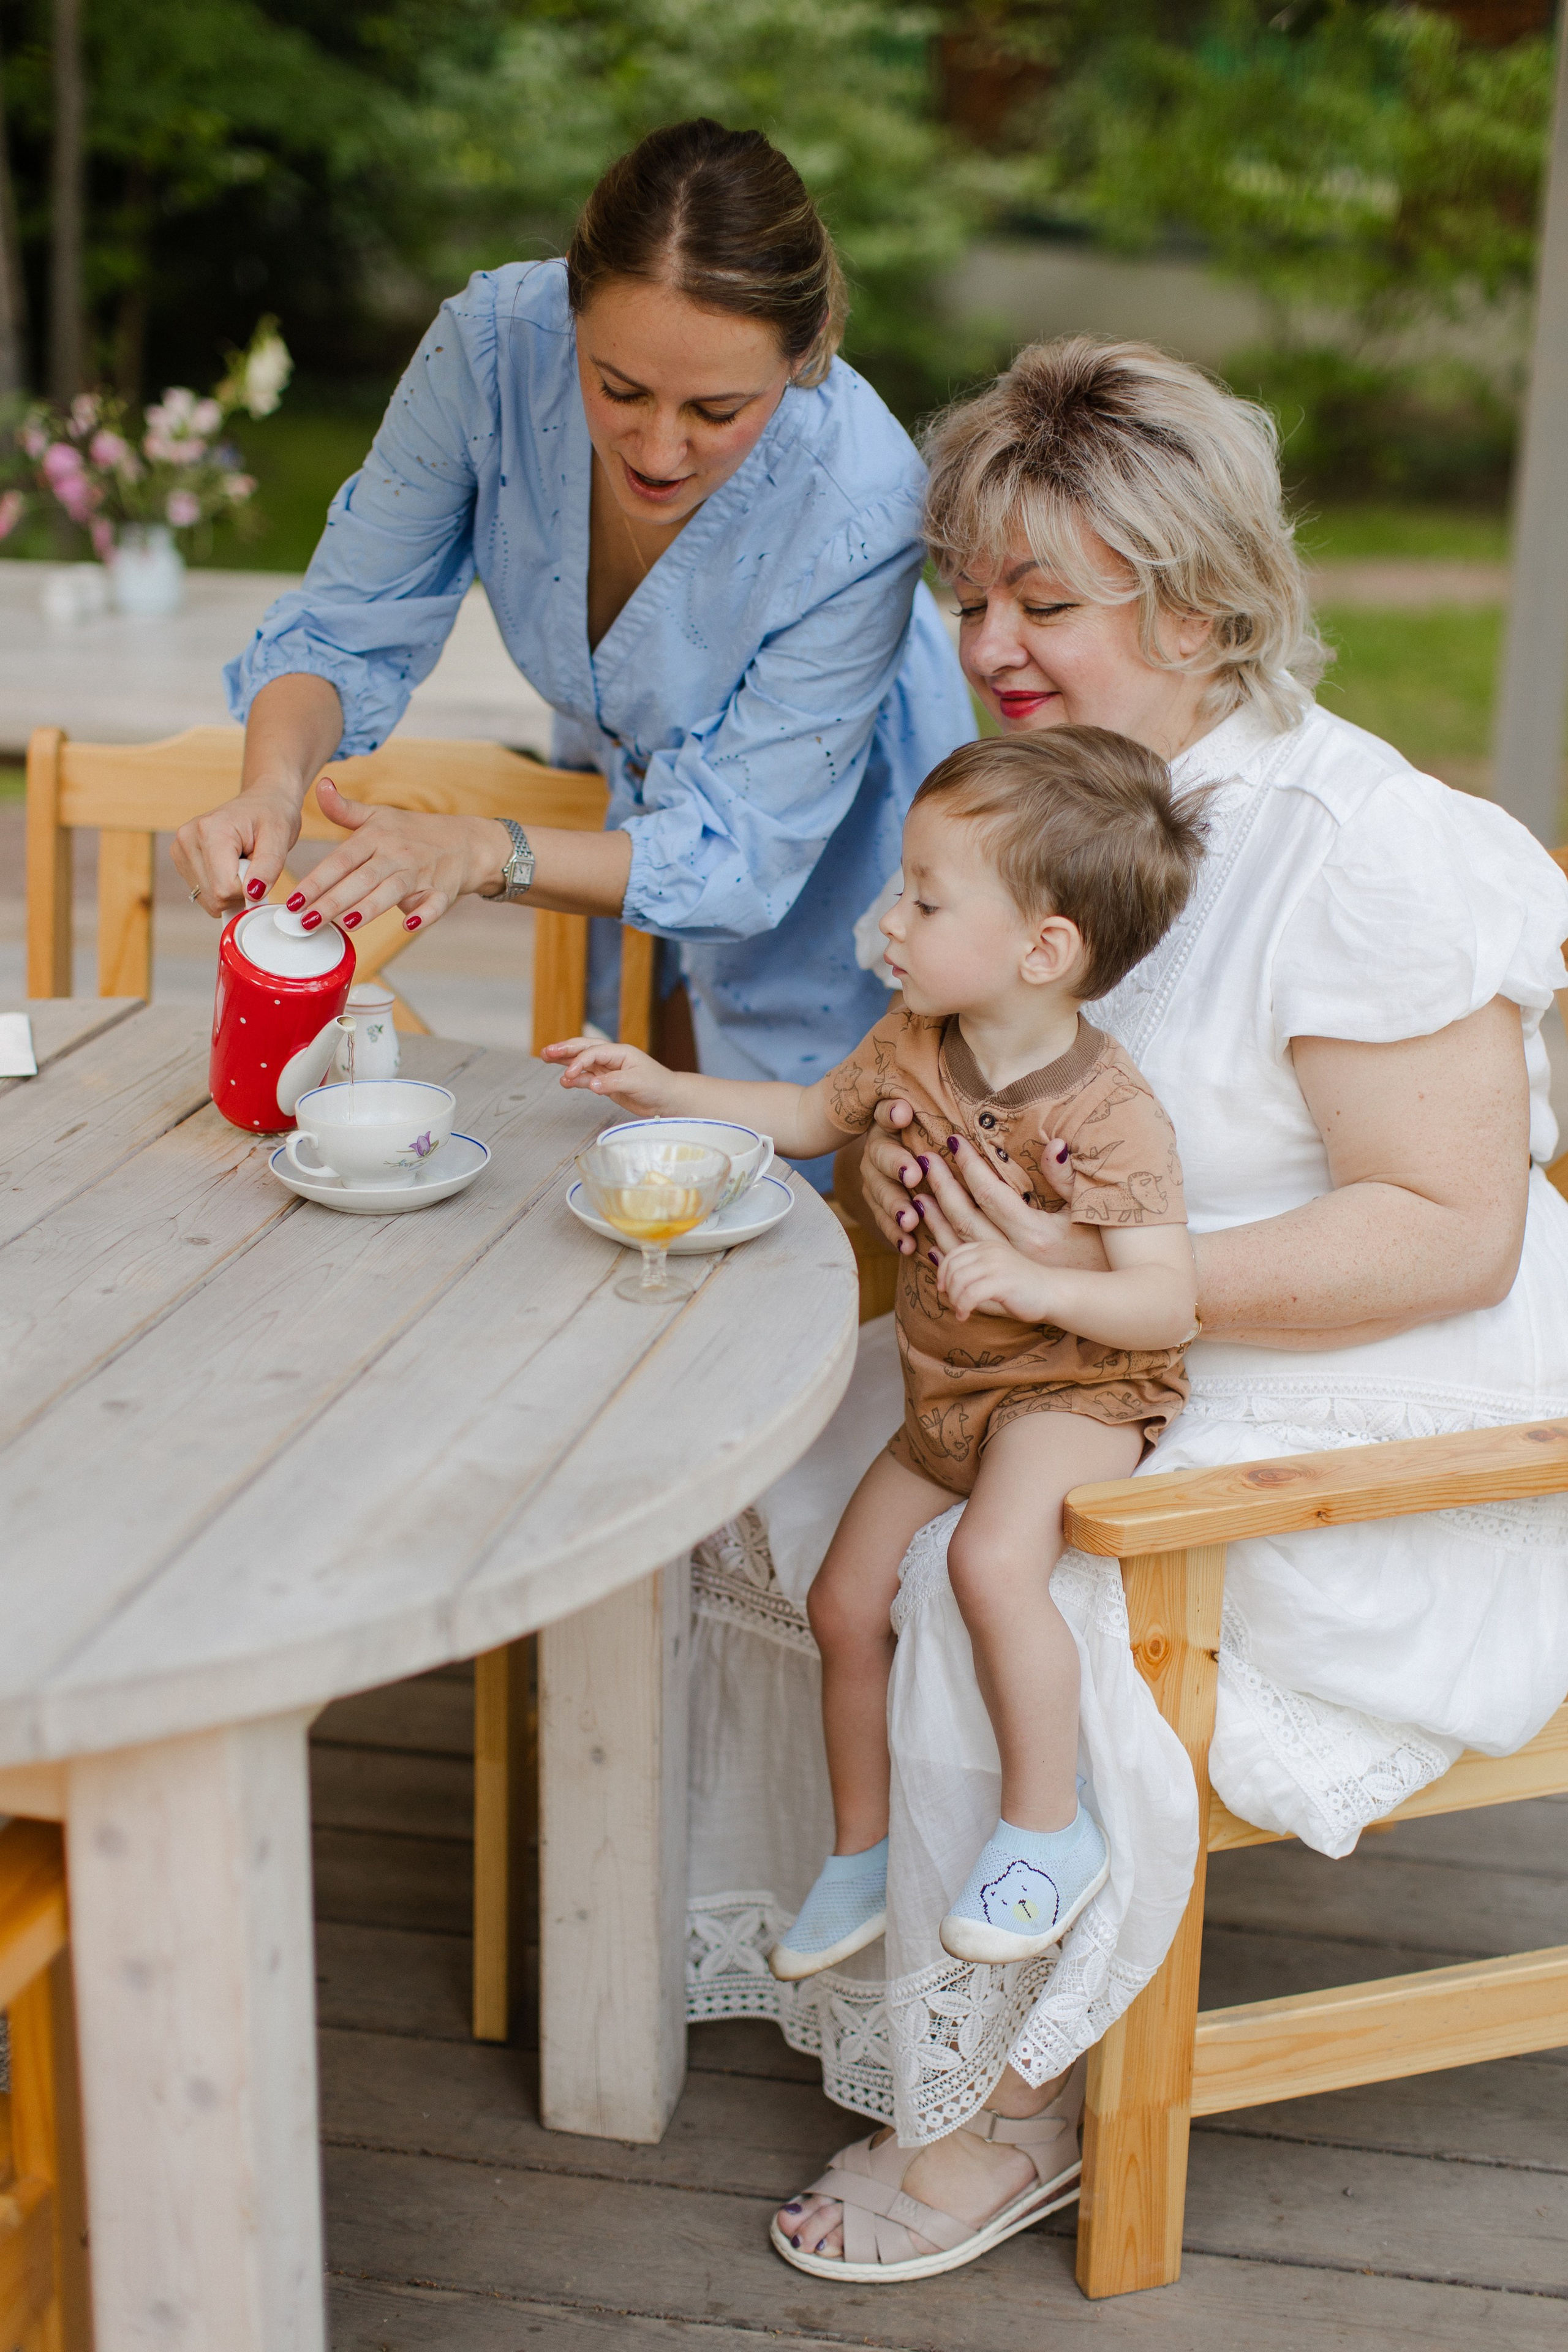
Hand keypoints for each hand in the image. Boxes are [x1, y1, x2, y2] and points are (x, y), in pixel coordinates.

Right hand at [172, 785, 301, 915]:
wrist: (262, 801)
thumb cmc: (273, 815)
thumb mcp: (279, 838)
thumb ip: (268, 868)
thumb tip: (252, 895)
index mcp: (210, 829)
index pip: (224, 888)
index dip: (248, 890)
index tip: (260, 871)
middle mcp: (187, 838)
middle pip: (213, 896)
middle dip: (239, 891)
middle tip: (251, 864)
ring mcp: (180, 850)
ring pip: (207, 899)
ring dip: (231, 890)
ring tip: (240, 862)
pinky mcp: (181, 860)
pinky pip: (203, 895)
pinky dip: (221, 888)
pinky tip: (228, 867)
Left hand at [278, 778, 509, 935]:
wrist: (466, 841)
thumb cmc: (413, 832)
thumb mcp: (378, 816)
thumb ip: (344, 809)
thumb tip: (320, 784)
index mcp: (376, 837)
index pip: (341, 860)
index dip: (317, 879)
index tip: (294, 899)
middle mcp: (396, 854)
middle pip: (362, 879)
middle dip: (333, 900)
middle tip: (307, 920)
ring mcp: (420, 873)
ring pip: (392, 891)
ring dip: (370, 907)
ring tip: (346, 924)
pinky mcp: (442, 892)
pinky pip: (434, 904)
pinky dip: (424, 914)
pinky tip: (409, 925)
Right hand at [543, 1037, 677, 1116]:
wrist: (668, 1099)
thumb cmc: (658, 1085)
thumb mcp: (636, 1082)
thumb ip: (613, 1083)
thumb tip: (591, 1085)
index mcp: (620, 1052)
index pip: (593, 1052)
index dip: (579, 1061)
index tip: (569, 1074)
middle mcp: (612, 1058)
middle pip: (583, 1049)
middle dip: (564, 1050)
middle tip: (546, 1051)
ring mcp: (608, 1070)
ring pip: (582, 1062)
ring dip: (565, 1061)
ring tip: (546, 1058)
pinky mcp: (607, 1083)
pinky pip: (587, 1078)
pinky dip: (575, 1079)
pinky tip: (564, 1081)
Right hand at [856, 1099, 924, 1252]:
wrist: (911, 1159)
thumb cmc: (930, 1133)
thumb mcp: (927, 1118)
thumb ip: (914, 1112)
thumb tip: (905, 1106)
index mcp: (889, 1124)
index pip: (885, 1115)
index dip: (891, 1114)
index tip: (905, 1114)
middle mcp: (878, 1152)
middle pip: (880, 1159)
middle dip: (896, 1167)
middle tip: (913, 1176)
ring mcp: (877, 1181)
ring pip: (880, 1194)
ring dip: (895, 1207)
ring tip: (910, 1220)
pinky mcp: (882, 1207)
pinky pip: (885, 1222)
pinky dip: (896, 1234)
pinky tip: (908, 1245)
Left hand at [910, 1133, 1110, 1275]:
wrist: (1107, 1301)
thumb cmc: (1102, 1252)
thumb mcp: (1089, 1212)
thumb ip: (1068, 1178)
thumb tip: (1054, 1145)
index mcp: (1034, 1230)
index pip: (991, 1192)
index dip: (970, 1165)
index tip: (953, 1141)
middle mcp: (1015, 1251)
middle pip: (967, 1216)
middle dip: (942, 1185)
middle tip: (924, 1160)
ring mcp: (1006, 1273)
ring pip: (960, 1245)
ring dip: (936, 1220)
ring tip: (919, 1196)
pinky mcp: (1000, 1291)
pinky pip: (963, 1274)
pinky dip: (945, 1257)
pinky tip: (931, 1244)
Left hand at [938, 1238, 1054, 1323]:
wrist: (1051, 1292)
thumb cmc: (1021, 1287)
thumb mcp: (993, 1272)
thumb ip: (971, 1270)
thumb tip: (940, 1273)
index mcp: (987, 1246)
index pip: (953, 1255)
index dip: (943, 1274)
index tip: (945, 1290)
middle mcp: (990, 1251)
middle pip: (953, 1268)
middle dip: (948, 1289)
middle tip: (954, 1304)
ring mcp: (997, 1265)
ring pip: (959, 1281)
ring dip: (955, 1300)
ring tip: (961, 1311)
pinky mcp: (1003, 1281)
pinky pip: (970, 1294)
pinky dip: (963, 1307)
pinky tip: (965, 1316)